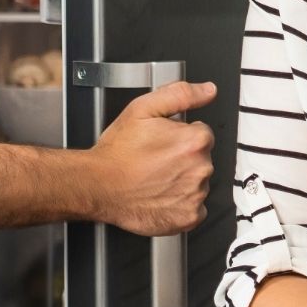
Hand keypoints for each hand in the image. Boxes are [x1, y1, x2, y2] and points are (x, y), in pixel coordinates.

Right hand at [85, 81, 217, 235]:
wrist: (98, 186)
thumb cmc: (117, 152)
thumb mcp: (143, 108)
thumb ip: (181, 94)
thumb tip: (207, 90)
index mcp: (195, 141)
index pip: (202, 133)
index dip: (180, 135)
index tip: (163, 141)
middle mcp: (201, 169)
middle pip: (201, 158)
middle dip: (183, 156)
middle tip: (156, 159)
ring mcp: (196, 195)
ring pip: (198, 182)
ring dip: (183, 179)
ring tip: (155, 177)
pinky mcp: (189, 217)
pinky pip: (195, 207)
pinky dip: (182, 203)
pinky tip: (161, 194)